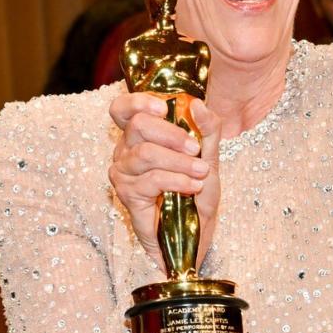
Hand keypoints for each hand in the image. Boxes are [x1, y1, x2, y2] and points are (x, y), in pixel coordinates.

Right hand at [108, 94, 222, 271]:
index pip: (123, 108)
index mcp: (141, 135)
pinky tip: (193, 187)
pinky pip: (151, 179)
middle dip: (172, 134)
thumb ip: (207, 128)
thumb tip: (197, 103)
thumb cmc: (196, 191)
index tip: (164, 107)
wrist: (195, 230)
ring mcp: (123, 172)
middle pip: (137, 125)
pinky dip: (178, 181)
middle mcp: (126, 150)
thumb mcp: (210, 155)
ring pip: (146, 153)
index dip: (139, 102)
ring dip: (180, 162)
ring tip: (201, 172)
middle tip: (196, 148)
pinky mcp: (127, 194)